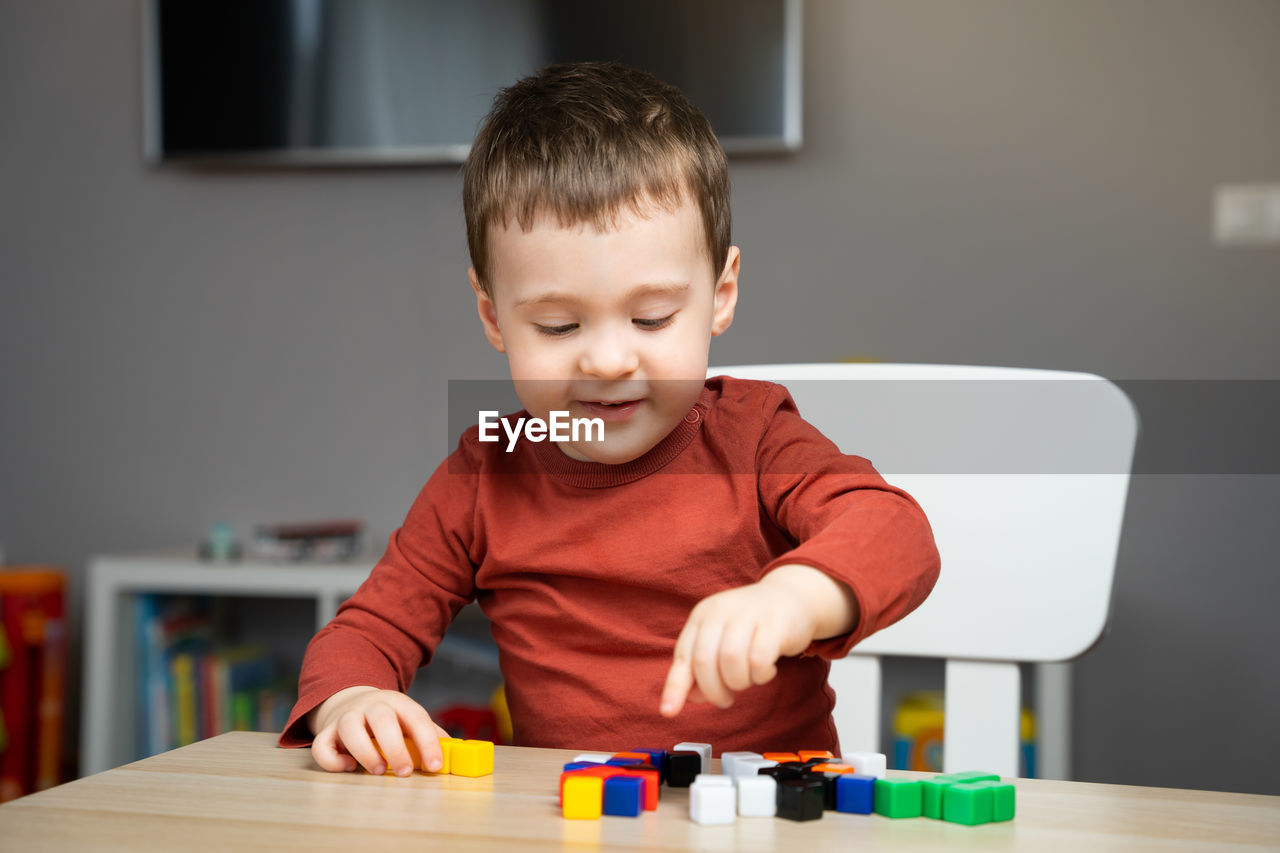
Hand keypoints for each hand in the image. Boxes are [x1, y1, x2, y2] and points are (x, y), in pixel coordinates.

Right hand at [308, 686, 451, 775]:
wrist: (351, 700)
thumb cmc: (389, 718)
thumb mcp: (410, 719)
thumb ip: (429, 734)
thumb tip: (452, 753)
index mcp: (398, 703)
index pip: (417, 718)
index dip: (428, 743)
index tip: (435, 767)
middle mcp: (371, 706)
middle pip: (382, 719)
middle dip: (395, 747)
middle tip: (405, 772)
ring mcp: (347, 716)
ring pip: (350, 727)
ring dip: (364, 751)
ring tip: (378, 770)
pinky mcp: (326, 732)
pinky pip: (322, 745)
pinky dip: (332, 760)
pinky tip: (349, 767)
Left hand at [659, 564, 859, 716]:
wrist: (792, 596)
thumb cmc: (752, 625)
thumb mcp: (721, 640)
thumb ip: (703, 667)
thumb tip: (691, 697)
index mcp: (702, 616)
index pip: (682, 655)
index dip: (675, 686)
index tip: (668, 712)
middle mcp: (720, 612)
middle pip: (704, 662)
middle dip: (714, 690)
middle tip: (725, 700)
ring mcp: (747, 615)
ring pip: (731, 662)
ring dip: (739, 683)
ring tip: (748, 680)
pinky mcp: (773, 624)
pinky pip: (759, 660)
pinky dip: (761, 675)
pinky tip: (766, 671)